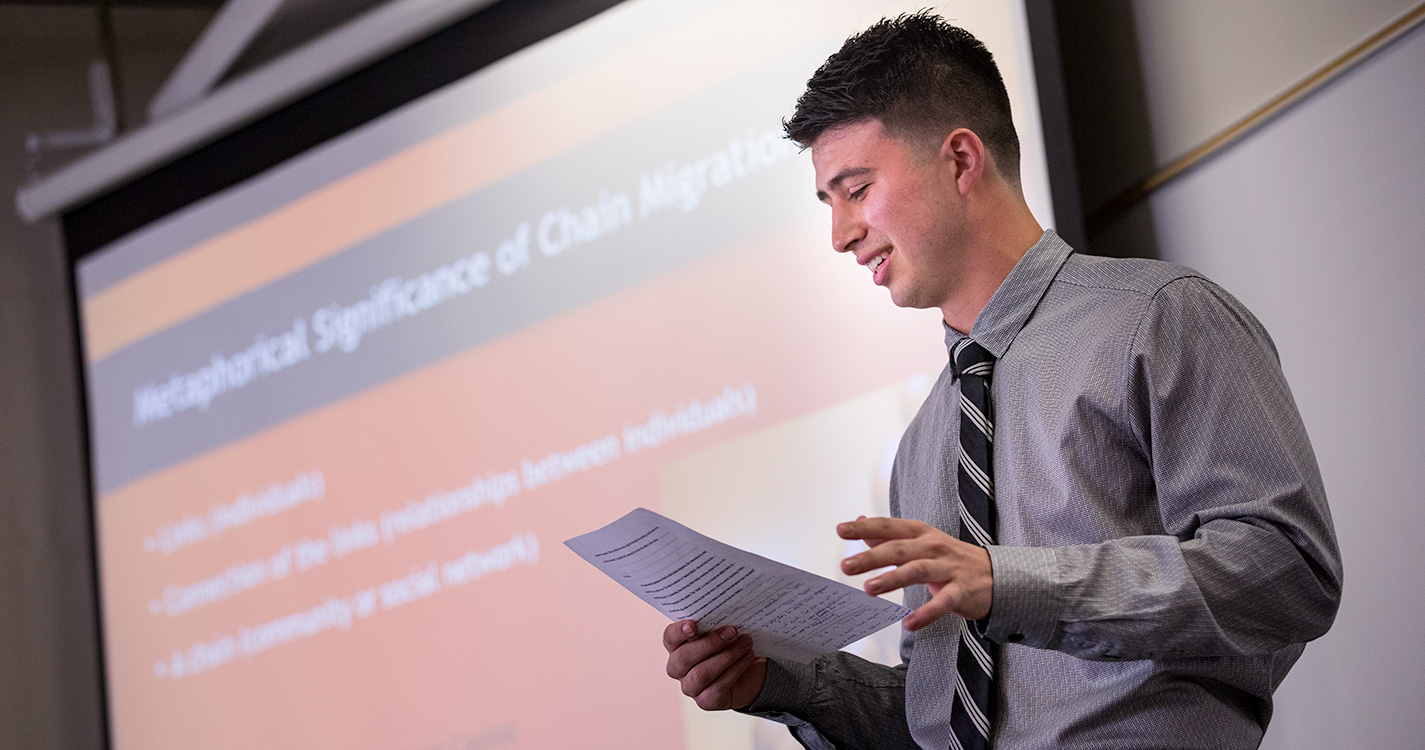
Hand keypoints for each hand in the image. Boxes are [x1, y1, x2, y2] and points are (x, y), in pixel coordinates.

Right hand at [663, 620, 766, 710]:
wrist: (749, 673)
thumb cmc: (730, 646)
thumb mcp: (721, 631)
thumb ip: (716, 624)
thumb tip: (726, 613)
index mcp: (676, 646)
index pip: (670, 638)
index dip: (679, 631)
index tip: (694, 625)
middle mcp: (678, 668)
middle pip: (683, 657)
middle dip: (709, 643)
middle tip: (732, 631)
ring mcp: (689, 687)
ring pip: (701, 673)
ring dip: (726, 656)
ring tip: (745, 643)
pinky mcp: (705, 701)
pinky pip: (717, 687)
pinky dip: (735, 670)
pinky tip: (747, 657)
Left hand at [838, 516, 993, 630]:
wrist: (997, 576)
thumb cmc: (951, 558)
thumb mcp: (921, 542)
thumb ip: (890, 536)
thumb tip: (861, 521)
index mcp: (921, 534)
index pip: (888, 527)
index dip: (864, 528)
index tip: (841, 530)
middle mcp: (933, 547)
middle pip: (898, 550)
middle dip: (871, 557)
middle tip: (846, 566)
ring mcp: (948, 568)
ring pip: (917, 571)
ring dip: (892, 579)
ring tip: (869, 588)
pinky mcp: (961, 592)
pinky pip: (942, 603)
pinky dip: (925, 613)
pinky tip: (909, 623)